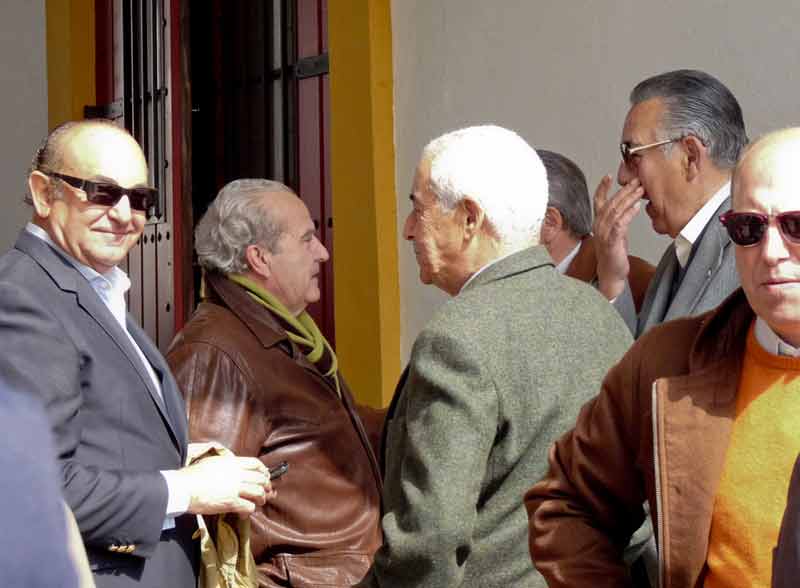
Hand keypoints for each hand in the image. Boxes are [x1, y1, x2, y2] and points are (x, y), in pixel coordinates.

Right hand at [177, 455, 275, 514]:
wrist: (183, 487)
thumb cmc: (193, 475)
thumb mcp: (212, 462)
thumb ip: (226, 464)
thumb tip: (232, 466)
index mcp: (232, 463)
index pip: (255, 463)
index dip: (263, 470)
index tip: (265, 475)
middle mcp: (237, 474)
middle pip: (260, 478)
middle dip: (266, 485)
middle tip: (268, 491)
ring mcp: (235, 488)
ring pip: (258, 492)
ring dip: (261, 498)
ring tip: (260, 502)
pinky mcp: (231, 502)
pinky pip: (248, 506)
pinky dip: (250, 510)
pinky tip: (245, 513)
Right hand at [593, 175, 643, 299]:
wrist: (611, 274)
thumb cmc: (614, 254)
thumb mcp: (614, 233)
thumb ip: (617, 219)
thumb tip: (628, 205)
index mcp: (598, 222)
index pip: (598, 201)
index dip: (602, 188)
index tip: (608, 176)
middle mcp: (599, 226)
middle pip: (611, 203)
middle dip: (624, 190)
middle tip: (636, 180)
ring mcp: (604, 234)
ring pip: (615, 211)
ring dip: (628, 199)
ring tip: (640, 190)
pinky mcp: (612, 242)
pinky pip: (620, 225)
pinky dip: (628, 214)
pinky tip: (636, 207)